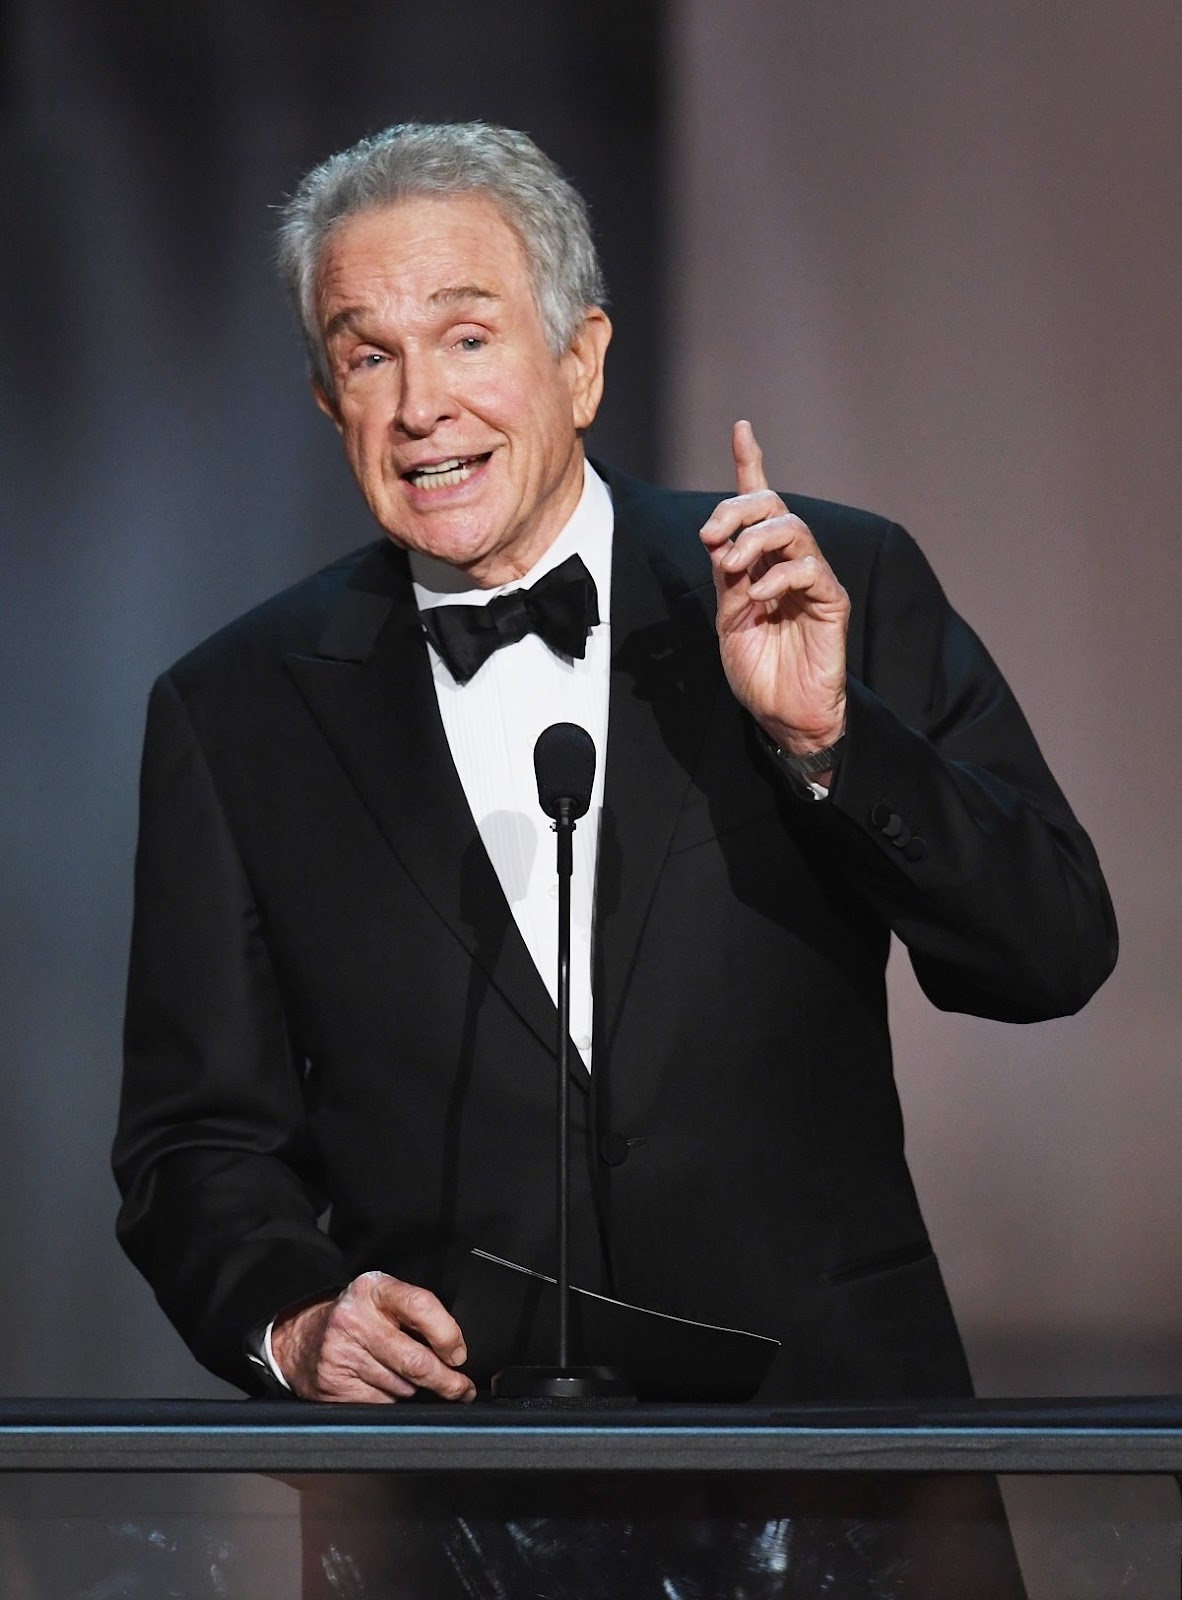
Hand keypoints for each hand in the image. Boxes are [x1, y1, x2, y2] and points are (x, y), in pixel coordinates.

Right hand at [270, 1270, 475, 1403]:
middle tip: (460, 1387)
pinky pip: (381, 1404)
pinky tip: (382, 1386)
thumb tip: (457, 1351)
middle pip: (415, 1360)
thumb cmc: (356, 1318)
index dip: (448, 1335)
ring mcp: (341, 1354)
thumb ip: (417, 1315)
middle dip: (447, 1381)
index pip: (421, 1307)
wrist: (301, 1337)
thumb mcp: (383, 1299)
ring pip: (401, 1387)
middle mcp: (355, 1319)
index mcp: (374, 1290)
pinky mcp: (333, 1385)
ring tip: (407, 1378)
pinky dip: (392, 1401)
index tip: (459, 1353)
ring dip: (416, 1391)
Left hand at [699, 421, 848, 754]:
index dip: (751, 464)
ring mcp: (812, 580)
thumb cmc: (758, 670)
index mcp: (759, 563)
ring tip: (732, 566)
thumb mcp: (728, 619)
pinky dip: (779, 575)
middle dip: (738, 509)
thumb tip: (718, 540)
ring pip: (794, 528)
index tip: (742, 429)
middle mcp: (788, 563)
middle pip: (774, 506)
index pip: (759, 504)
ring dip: (755, 539)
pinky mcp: (831, 602)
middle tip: (712, 536)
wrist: (784, 714)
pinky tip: (759, 596)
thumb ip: (726, 579)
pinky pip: (809, 569)